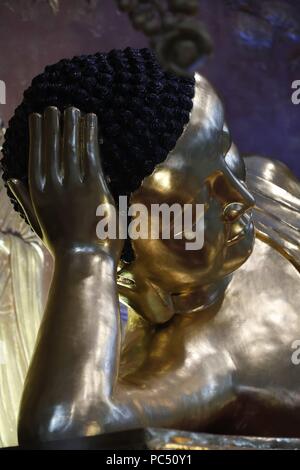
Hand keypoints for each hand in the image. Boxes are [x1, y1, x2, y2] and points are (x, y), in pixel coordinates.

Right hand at [8, 106, 122, 260]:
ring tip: (73, 109)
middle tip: (56, 107)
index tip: (38, 118)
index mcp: (38, 192)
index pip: (37, 155)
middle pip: (52, 146)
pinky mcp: (95, 185)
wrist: (84, 260)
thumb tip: (11, 177)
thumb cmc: (62, 245)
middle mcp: (53, 184)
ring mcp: (74, 184)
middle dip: (54, 124)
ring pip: (71, 146)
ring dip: (72, 124)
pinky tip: (91, 119)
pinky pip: (91, 152)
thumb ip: (24, 198)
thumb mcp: (37, 222)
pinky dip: (90, 133)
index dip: (38, 134)